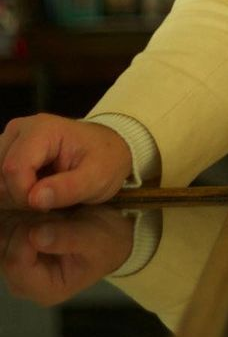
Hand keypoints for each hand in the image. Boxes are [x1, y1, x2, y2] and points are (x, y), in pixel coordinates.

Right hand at [0, 114, 132, 210]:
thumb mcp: (98, 177)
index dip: (24, 195)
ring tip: (42, 194)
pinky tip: (32, 192)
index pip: (14, 169)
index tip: (47, 206)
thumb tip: (34, 199)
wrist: (109, 150)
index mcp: (42, 130)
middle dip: (18, 196)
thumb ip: (69, 188)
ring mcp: (10, 140)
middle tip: (47, 200)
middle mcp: (20, 130)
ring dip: (12, 195)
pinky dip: (10, 192)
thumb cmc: (105, 160)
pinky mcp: (6, 152)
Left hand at [0, 205, 134, 305]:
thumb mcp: (96, 240)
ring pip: (0, 234)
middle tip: (51, 207)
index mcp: (43, 289)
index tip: (51, 211)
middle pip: (3, 248)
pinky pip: (3, 225)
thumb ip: (68, 239)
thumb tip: (36, 236)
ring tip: (47, 205)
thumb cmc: (106, 242)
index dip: (28, 233)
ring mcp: (14, 264)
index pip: (16, 262)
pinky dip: (15, 211)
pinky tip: (37, 205)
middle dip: (23, 221)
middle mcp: (21, 280)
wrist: (110, 235)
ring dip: (17, 213)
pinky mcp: (12, 247)